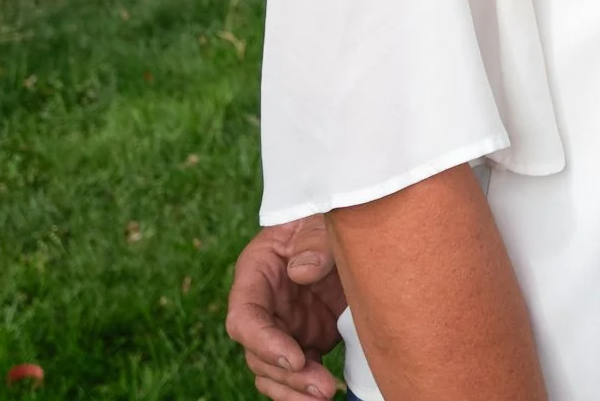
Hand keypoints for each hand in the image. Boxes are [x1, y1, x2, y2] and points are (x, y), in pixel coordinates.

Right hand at [227, 217, 347, 399]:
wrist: (355, 223)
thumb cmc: (328, 216)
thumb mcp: (320, 219)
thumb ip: (314, 241)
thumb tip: (301, 271)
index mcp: (257, 274)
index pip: (245, 317)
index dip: (264, 342)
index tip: (295, 358)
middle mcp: (265, 306)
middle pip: (258, 352)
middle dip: (287, 375)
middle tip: (322, 387)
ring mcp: (285, 325)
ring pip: (274, 370)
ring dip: (295, 388)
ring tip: (325, 395)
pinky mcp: (308, 337)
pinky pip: (297, 372)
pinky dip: (305, 388)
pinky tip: (326, 394)